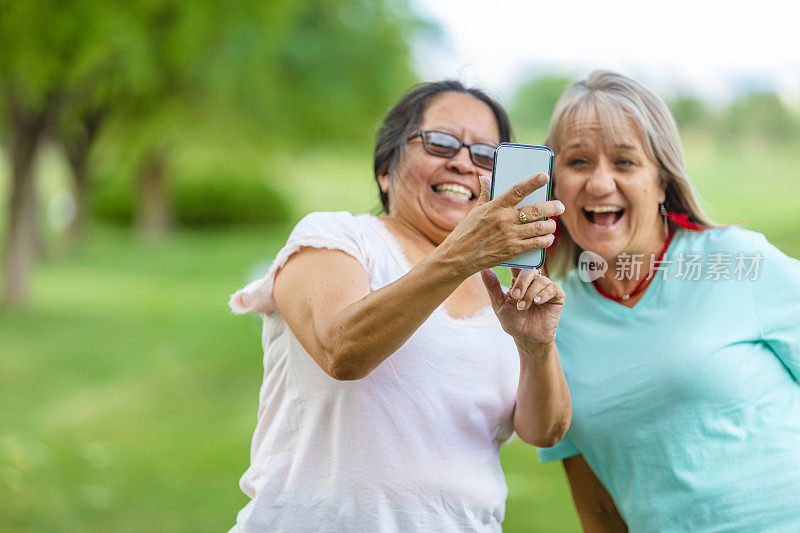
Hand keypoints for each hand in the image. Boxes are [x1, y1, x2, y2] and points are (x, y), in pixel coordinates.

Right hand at [436, 174, 564, 276]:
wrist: (459, 257)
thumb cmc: (465, 232)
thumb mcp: (475, 210)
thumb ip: (485, 193)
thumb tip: (485, 178)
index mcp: (495, 206)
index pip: (517, 190)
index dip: (533, 182)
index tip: (545, 176)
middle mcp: (504, 220)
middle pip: (535, 211)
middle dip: (552, 207)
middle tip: (560, 206)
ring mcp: (509, 236)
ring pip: (539, 228)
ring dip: (550, 226)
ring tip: (553, 224)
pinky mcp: (512, 250)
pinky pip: (535, 244)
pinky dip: (545, 241)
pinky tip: (548, 238)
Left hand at [480, 267, 564, 349]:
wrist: (527, 338)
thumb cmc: (513, 321)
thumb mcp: (499, 304)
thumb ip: (493, 287)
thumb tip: (484, 270)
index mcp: (519, 280)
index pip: (518, 264)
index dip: (515, 261)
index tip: (507, 262)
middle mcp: (533, 281)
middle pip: (530, 270)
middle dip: (522, 282)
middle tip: (515, 296)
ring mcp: (546, 288)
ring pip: (541, 280)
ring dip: (530, 293)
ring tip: (523, 306)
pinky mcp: (557, 296)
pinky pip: (553, 288)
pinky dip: (544, 294)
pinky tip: (537, 302)